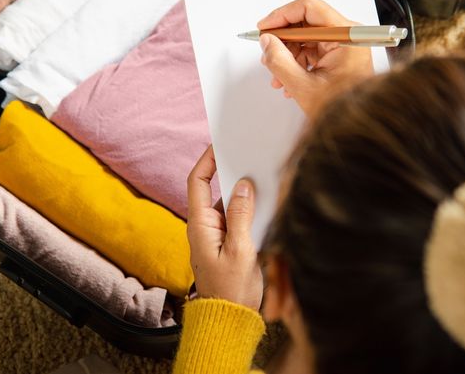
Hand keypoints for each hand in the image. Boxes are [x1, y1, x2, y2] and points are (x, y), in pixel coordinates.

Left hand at [186, 145, 262, 308]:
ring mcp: (217, 236)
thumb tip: (243, 184)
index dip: (207, 159)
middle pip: (215, 190)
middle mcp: (206, 227)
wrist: (229, 322)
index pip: (198, 182)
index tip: (221, 143)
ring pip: (229, 204)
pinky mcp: (229, 245)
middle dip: (230, 171)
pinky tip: (266, 202)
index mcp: (200, 225)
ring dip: (244, 191)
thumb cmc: (231, 291)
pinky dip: (249, 209)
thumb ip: (241, 216)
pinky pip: (238, 219)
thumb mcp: (241, 251)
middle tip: (249, 153)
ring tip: (262, 173)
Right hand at [256, 0, 375, 115]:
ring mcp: (344, 46)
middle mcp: (348, 36)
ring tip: (278, 76)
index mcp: (346, 36)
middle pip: (306, 23)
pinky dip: (298, 62)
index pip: (309, 9)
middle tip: (267, 52)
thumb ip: (279, 60)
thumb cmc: (342, 110)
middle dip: (283, 40)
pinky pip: (313, 50)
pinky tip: (289, 80)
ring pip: (307, 38)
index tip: (265, 27)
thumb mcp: (303, 86)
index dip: (282, 15)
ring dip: (288, 55)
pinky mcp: (340, 56)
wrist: (357, 129)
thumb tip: (267, 41)